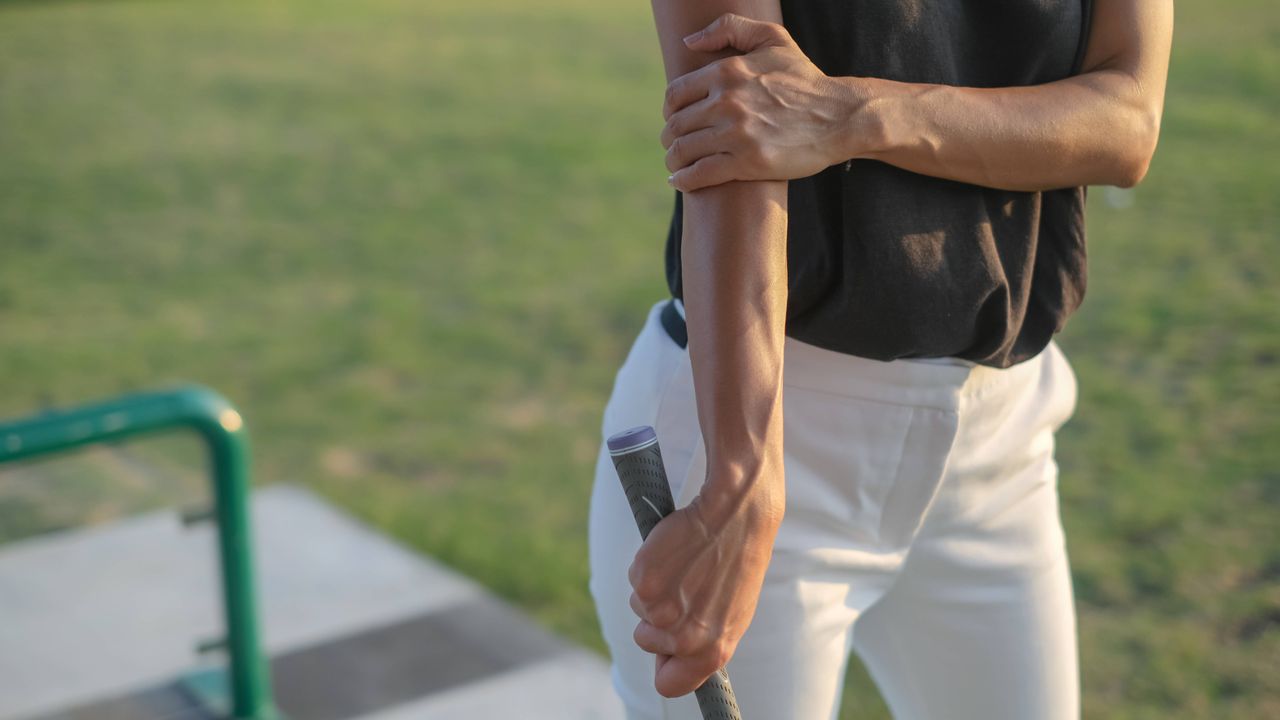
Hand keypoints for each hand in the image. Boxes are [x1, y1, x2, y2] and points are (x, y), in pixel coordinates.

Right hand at [628, 465, 782, 697]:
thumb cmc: (737, 561)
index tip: (666, 649)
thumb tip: (676, 661)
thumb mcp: (732, 614)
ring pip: (639, 608)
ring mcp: (663, 610)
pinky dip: (647, 566)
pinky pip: (633, 581)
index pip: (670, 684)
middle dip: (657, 618)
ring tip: (683, 566)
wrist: (737, 515)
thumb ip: (705, 644)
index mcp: (712, 651)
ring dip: (653, 589)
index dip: (665, 665)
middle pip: (647, 642)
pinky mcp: (645, 581)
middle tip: (683, 588)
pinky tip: (672, 552)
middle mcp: (686, 638)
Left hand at [661, 13, 864, 191]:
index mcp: (726, 72)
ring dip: (673, 161)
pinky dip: (683, 180)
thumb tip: (689, 41)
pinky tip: (680, 181)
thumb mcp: (773, 39)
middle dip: (670, 138)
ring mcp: (736, 134)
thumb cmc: (807, 79)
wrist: (841, 117)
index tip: (675, 120)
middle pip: (676, 125)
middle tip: (674, 146)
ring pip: (682, 151)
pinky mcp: (747, 163)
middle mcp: (727, 102)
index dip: (670, 110)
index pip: (675, 95)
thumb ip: (729, 29)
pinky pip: (699, 174)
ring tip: (676, 166)